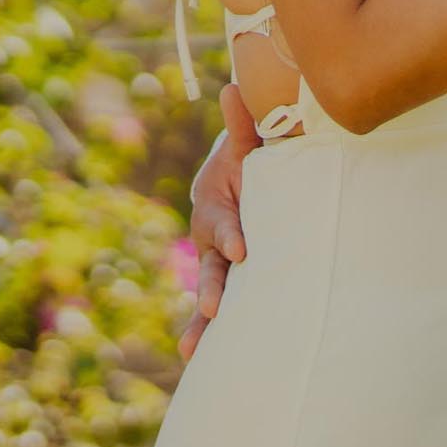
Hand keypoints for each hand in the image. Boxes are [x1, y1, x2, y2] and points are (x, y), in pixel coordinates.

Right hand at [180, 83, 259, 361]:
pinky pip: (220, 304)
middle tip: (214, 309)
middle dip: (212, 288)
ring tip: (193, 351)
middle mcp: (212, 237)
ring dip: (203, 321)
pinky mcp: (230, 276)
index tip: (241, 251)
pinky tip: (201, 359)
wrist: (249, 173)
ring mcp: (219, 260)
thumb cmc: (253, 157)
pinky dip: (209, 329)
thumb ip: (244, 122)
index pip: (223, 223)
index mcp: (216, 204)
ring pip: (209, 291)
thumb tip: (234, 87)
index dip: (231, 235)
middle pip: (210, 266)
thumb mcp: (248, 142)